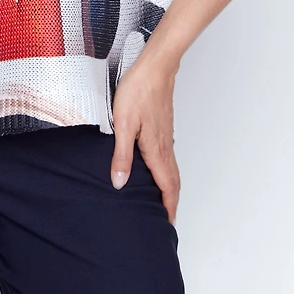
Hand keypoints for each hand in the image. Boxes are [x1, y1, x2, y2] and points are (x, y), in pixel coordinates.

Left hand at [109, 55, 180, 224]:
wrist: (155, 68)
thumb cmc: (138, 91)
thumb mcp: (123, 124)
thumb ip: (122, 155)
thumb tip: (120, 183)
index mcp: (156, 150)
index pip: (166, 187)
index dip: (168, 208)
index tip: (167, 225)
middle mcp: (165, 146)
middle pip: (173, 182)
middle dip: (171, 203)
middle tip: (167, 220)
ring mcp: (166, 136)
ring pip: (172, 169)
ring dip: (170, 189)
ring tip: (163, 201)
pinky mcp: (163, 128)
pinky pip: (168, 158)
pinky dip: (167, 172)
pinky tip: (157, 170)